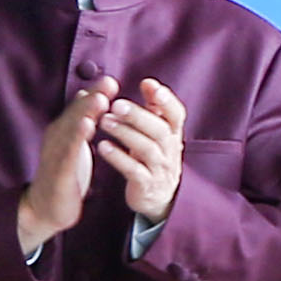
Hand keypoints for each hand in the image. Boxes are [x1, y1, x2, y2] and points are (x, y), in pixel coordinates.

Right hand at [18, 84, 105, 254]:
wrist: (45, 209)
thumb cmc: (64, 175)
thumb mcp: (74, 146)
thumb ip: (81, 122)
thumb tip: (89, 96)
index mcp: (63, 131)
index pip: (79, 108)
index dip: (94, 93)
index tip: (110, 80)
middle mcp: (57, 137)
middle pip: (75, 113)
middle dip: (92, 96)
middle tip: (109, 82)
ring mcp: (56, 153)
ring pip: (71, 128)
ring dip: (86, 112)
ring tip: (101, 99)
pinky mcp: (58, 170)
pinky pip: (68, 151)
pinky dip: (77, 137)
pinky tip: (88, 126)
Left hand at [95, 76, 188, 224]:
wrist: (157, 198)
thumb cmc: (153, 158)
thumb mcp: (157, 134)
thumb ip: (154, 109)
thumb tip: (148, 82)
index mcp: (173, 135)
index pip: (176, 115)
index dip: (166, 100)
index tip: (149, 85)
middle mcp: (170, 151)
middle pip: (159, 130)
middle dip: (138, 115)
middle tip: (116, 104)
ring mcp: (159, 169)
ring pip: (146, 149)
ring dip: (125, 133)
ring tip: (104, 121)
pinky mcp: (145, 185)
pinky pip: (134, 171)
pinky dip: (119, 158)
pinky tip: (103, 146)